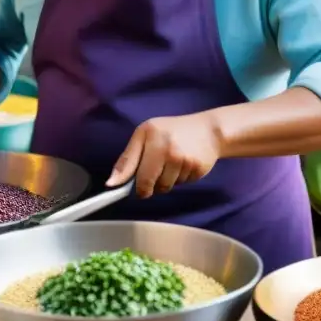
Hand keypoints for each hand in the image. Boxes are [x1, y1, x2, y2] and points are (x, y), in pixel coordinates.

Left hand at [107, 113, 222, 198]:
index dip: (137, 187)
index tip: (136, 190)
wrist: (209, 131)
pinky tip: (185, 164)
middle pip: (152, 184)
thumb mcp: (145, 135)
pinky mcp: (197, 170)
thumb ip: (128, 159)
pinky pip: (182, 184)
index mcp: (151, 137)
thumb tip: (111, 183)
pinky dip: (181, 178)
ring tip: (173, 163)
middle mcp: (168, 149)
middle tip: (156, 171)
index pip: (138, 173)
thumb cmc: (171, 131)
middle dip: (150, 186)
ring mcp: (184, 160)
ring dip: (167, 181)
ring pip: (167, 186)